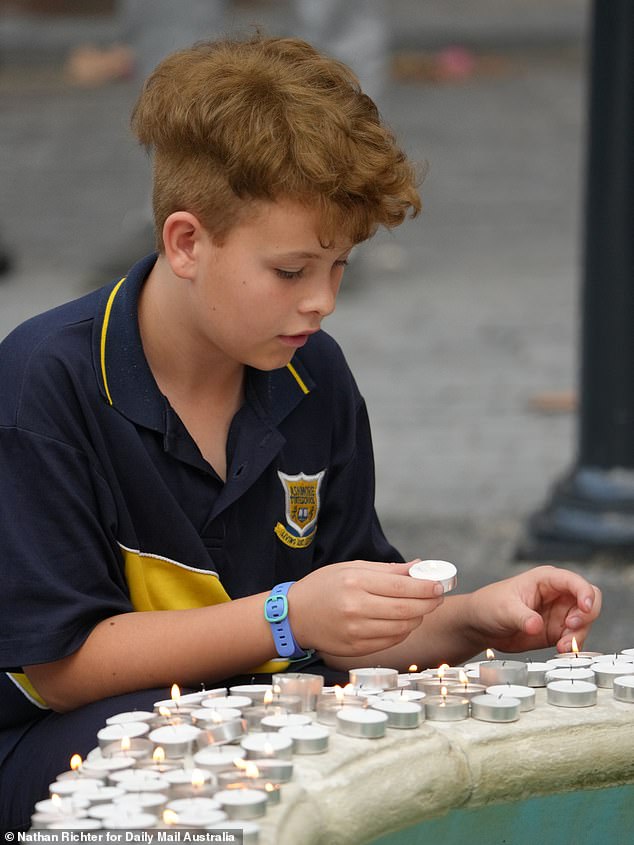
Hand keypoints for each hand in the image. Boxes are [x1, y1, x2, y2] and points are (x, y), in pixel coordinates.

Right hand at [289, 560, 444, 656]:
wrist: (294, 616)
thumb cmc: (323, 586)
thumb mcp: (351, 568)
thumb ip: (387, 569)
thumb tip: (419, 566)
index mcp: (355, 583)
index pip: (401, 586)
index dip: (426, 587)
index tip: (440, 585)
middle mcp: (356, 608)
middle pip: (406, 609)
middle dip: (428, 603)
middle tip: (438, 596)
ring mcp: (356, 631)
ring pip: (402, 628)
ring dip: (418, 618)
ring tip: (421, 608)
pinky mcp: (356, 649)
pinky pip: (391, 641)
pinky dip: (403, 631)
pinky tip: (404, 622)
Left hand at [465, 565, 600, 653]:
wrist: (480, 626)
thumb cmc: (489, 605)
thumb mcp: (504, 609)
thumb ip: (522, 617)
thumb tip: (537, 625)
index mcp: (546, 580)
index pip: (574, 581)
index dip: (585, 593)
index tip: (585, 607)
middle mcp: (557, 595)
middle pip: (589, 601)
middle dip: (586, 615)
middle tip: (571, 627)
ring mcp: (559, 614)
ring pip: (585, 623)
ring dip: (578, 635)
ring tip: (561, 646)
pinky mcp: (557, 632)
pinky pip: (574, 639)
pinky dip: (572, 646)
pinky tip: (560, 650)